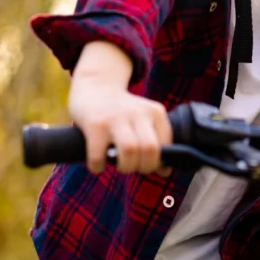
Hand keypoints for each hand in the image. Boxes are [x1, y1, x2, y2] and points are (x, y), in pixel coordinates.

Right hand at [68, 41, 172, 174]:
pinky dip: (98, 167)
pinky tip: (98, 164)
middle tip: (135, 166)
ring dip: (125, 167)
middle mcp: (138, 112)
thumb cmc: (122, 113)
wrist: (94, 88)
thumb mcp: (144, 121)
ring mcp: (116, 117)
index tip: (146, 163)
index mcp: (155, 112)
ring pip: (130, 150)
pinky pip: (99, 156)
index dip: (158, 162)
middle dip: (144, 167)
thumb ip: (156, 143)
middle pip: (150, 148)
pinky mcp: (95, 124)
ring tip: (120, 165)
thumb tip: (165, 172)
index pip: (166, 145)